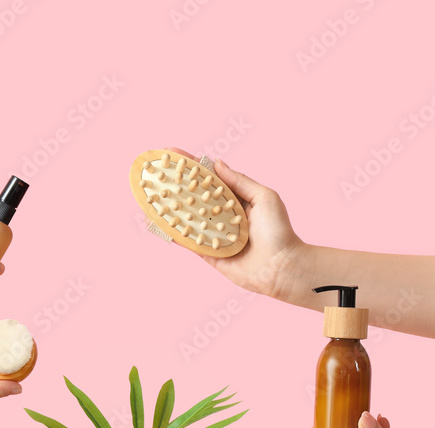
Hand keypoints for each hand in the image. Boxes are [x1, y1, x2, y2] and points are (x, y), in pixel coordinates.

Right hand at [166, 148, 303, 298]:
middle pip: (194, 197)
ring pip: (188, 219)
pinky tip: (160, 223)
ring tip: (151, 194)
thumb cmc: (279, 231)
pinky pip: (190, 243)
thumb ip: (240, 181)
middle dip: (175, 184)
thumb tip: (216, 164)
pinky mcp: (211, 255)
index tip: (171, 154)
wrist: (283, 267)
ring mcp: (215, 235)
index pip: (209, 179)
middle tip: (155, 171)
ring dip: (170, 208)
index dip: (191, 167)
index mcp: (236, 200)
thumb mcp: (264, 197)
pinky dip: (176, 234)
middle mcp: (223, 216)